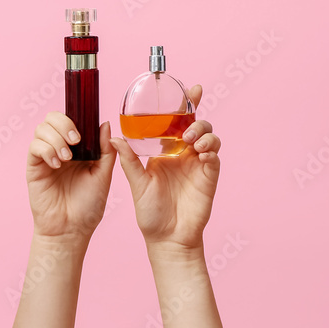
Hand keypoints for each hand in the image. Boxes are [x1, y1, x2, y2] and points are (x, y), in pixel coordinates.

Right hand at [26, 114, 115, 242]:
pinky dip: (46, 150)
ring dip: (55, 138)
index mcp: (78, 149)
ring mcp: (45, 157)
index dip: (77, 118)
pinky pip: (34, 146)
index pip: (71, 120)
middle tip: (76, 141)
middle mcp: (60, 148)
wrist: (72, 229)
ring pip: (41, 129)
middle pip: (52, 118)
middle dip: (64, 124)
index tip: (86, 132)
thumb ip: (106, 150)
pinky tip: (56, 164)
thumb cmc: (88, 206)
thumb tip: (105, 124)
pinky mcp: (34, 167)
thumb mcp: (103, 175)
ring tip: (66, 158)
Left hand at [109, 85, 220, 250]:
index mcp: (166, 151)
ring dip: (203, 133)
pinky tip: (201, 153)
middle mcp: (184, 154)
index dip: (187, 104)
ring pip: (209, 137)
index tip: (192, 89)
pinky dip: (210, 149)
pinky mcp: (209, 177)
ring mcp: (198, 164)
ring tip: (190, 142)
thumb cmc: (150, 213)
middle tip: (186, 129)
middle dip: (196, 118)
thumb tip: (114, 137)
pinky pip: (214, 156)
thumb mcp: (137, 183)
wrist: (166, 239)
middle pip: (197, 125)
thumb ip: (129, 160)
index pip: (177, 122)